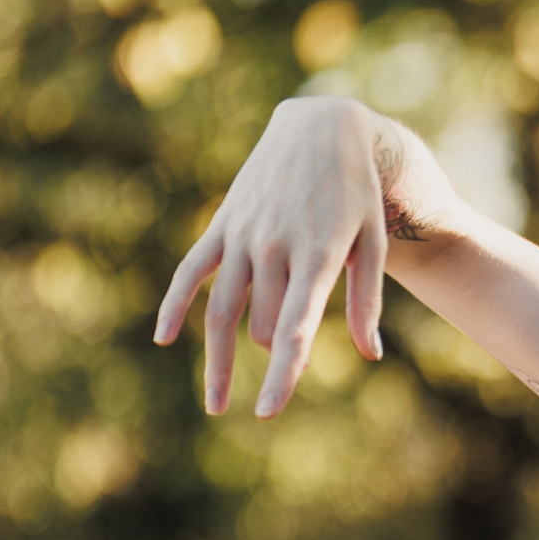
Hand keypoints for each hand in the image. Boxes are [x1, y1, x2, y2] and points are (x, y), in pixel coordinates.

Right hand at [151, 98, 457, 417]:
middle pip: (262, 326)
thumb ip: (366, 300)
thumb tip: (370, 354)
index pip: (293, 328)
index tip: (268, 411)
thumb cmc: (357, 191)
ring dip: (218, 361)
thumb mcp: (374, 242)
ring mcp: (243, 235)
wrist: (321, 128)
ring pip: (222, 311)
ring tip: (216, 404)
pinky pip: (190, 271)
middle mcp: (274, 248)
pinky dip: (174, 305)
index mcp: (316, 256)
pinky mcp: (222, 224)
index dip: (281, 373)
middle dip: (274, 354)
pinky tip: (164, 339)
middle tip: (290, 362)